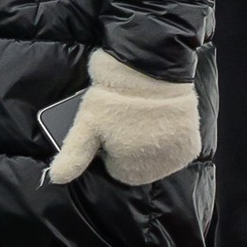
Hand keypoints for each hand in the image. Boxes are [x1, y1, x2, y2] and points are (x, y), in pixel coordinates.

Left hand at [46, 47, 201, 188]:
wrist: (147, 67)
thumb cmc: (113, 97)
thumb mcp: (86, 125)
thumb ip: (74, 156)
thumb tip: (56, 178)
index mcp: (128, 171)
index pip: (117, 170)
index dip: (111, 149)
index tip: (111, 130)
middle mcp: (156, 171)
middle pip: (139, 166)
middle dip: (132, 148)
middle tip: (126, 122)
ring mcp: (175, 158)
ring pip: (159, 158)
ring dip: (152, 143)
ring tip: (143, 119)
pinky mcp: (190, 144)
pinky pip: (178, 150)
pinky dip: (171, 138)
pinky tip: (161, 121)